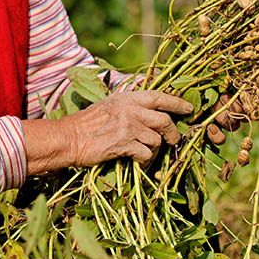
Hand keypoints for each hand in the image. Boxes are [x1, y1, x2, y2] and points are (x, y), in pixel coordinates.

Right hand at [62, 90, 193, 166]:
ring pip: (156, 140)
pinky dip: (145, 161)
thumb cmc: (87, 124)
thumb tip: (150, 113)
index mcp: (128, 98)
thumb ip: (129, 107)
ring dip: (155, 150)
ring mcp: (128, 127)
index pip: (159, 96)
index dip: (177, 102)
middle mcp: (130, 110)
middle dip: (173, 132)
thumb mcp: (110, 106)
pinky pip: (146, 154)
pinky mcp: (124, 144)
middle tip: (173, 140)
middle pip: (164, 120)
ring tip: (147, 154)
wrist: (69, 138)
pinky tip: (138, 162)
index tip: (189, 108)